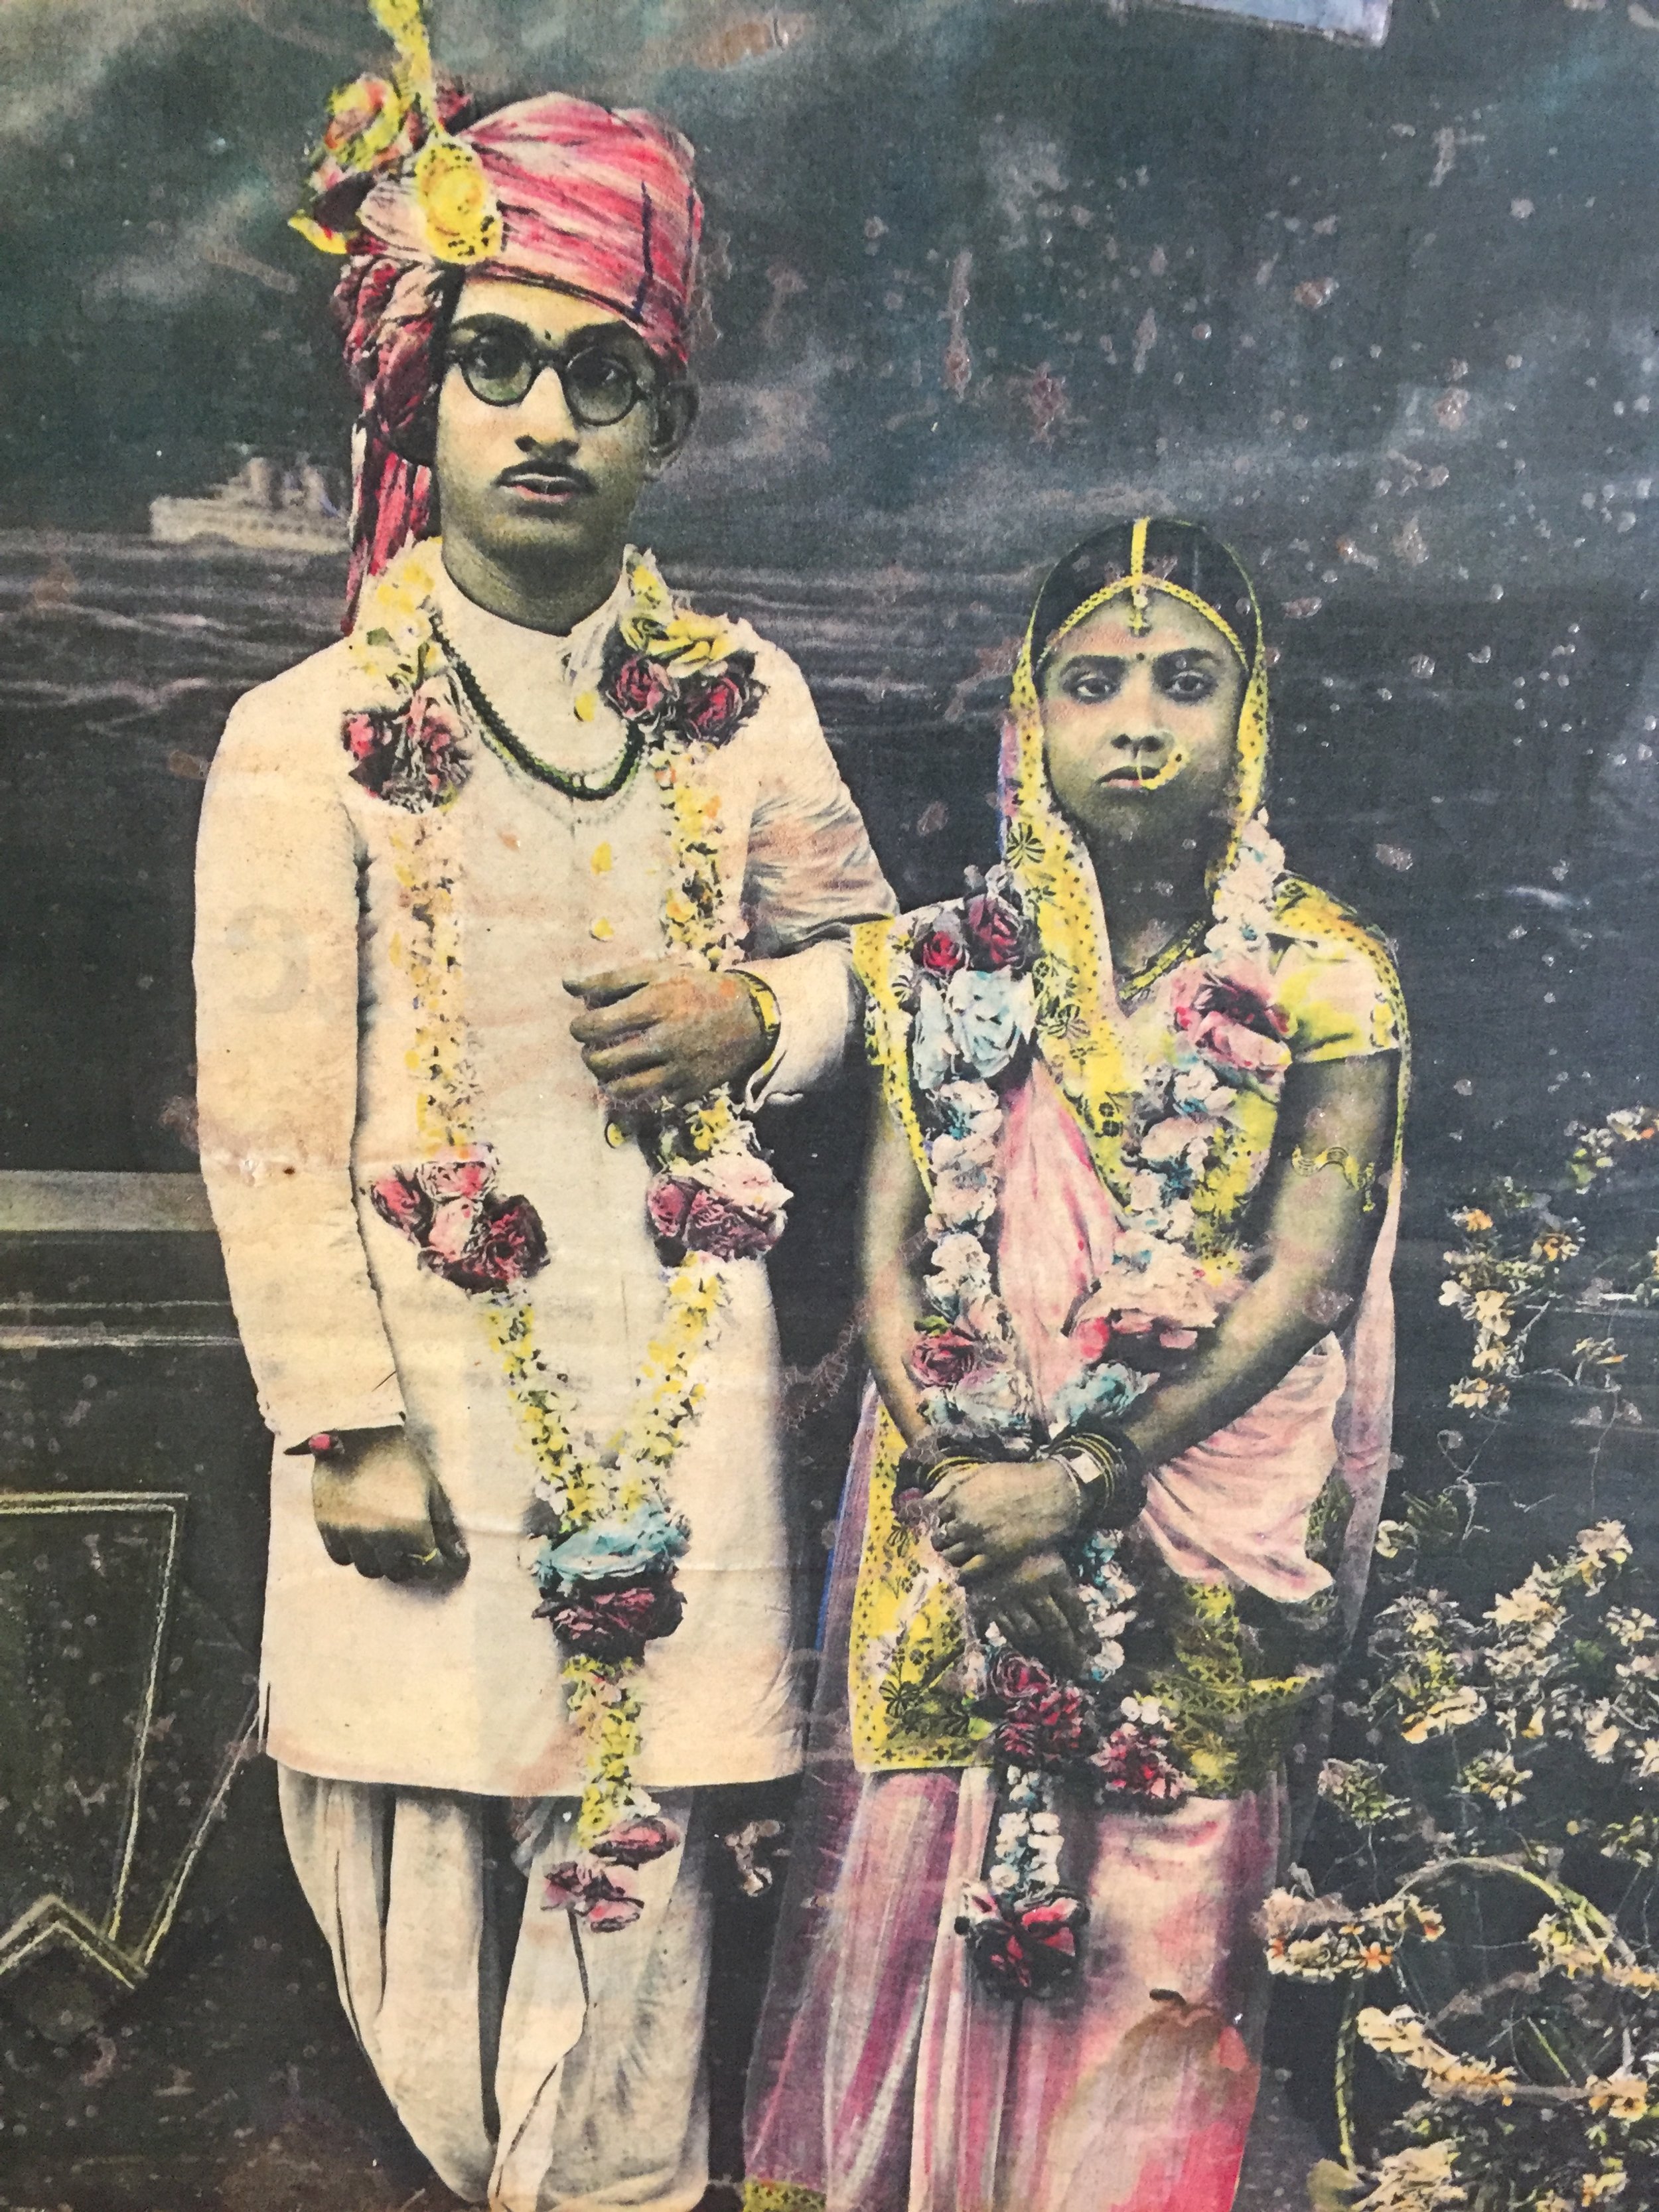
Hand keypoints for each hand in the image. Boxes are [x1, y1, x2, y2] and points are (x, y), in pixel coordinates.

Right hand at [312, 1430, 468, 1584]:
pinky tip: (360, 1536)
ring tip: (383, 1543)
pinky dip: (352, 1553)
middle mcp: (381, 1535)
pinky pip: (341, 1557)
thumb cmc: (404, 1456)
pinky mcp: (327, 1525)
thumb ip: (444, 1525)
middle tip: (407, 1550)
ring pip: (368, 1569)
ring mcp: (351, 1532)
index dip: (435, 1565)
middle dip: (406, 1563)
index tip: (435, 1560)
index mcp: (411, 1526)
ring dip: (379, 1561)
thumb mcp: (431, 1488)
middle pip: (397, 1572)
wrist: (361, 1429)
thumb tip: (457, 1555)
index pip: (429, 1566)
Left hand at [565, 962, 768, 1114]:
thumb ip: (611, 980)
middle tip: (593, 1049)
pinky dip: (639, 1089)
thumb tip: (567, 984)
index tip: (582, 1027)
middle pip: (603, 1062)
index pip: (597, 1026)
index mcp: (655, 1005)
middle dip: (589, 1056)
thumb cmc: (694, 989)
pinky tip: (640, 1074)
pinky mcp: (690, 1089)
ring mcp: (679, 1069)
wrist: (749, 1018)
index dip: (579, 1028)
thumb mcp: (657, 974)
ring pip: (623, 1089)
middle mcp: (666, 1039)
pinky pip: (651, 1098)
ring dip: (607, 1080)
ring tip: (611, 1067)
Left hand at [930, 1457, 1080, 1583]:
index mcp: (959, 1498)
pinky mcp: (994, 1557)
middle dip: (946, 1541)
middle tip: (956, 1543)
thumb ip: (952, 1484)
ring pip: (951, 1557)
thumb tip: (927, 1500)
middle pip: (941, 1538)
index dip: (947, 1520)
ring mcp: (978, 1540)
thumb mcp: (981, 1472)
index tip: (956, 1523)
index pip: (939, 1516)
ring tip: (963, 1556)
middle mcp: (964, 1520)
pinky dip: (964, 1575)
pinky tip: (968, 1573)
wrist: (1050, 1494)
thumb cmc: (1017, 1479)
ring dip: (954, 1558)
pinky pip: (968, 1573)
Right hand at [973, 1547, 1097, 1681]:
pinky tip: (1029, 1648)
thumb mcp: (1049, 1552)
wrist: (978, 1531)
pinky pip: (1007, 1629)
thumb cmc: (1023, 1540)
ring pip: (1031, 1633)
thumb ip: (1063, 1581)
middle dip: (1071, 1651)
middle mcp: (1032, 1586)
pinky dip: (1019, 1641)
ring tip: (1057, 1663)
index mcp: (1052, 1570)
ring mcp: (1008, 1596)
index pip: (1075, 1609)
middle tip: (1081, 1670)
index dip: (1085, 1632)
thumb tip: (1081, 1616)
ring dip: (1045, 1650)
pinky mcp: (986, 1602)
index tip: (1093, 1649)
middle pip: (1056, 1627)